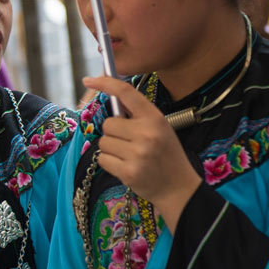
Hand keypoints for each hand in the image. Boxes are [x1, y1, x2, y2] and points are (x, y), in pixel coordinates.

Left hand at [82, 76, 200, 229]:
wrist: (179, 188)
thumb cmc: (166, 155)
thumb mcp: (160, 128)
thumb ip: (137, 116)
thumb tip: (110, 99)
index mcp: (155, 118)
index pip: (126, 92)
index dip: (105, 83)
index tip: (89, 80)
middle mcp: (146, 133)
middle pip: (108, 124)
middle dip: (113, 133)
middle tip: (128, 142)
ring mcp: (137, 153)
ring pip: (103, 142)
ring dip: (111, 149)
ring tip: (130, 156)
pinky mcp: (128, 171)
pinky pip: (103, 159)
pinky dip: (109, 163)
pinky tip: (125, 167)